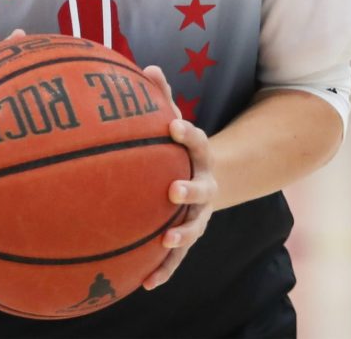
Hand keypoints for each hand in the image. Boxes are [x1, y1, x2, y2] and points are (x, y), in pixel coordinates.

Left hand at [138, 63, 215, 289]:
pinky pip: (177, 257)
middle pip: (201, 188)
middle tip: (173, 189)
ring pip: (193, 226)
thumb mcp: (175, 119)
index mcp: (201, 155)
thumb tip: (148, 67)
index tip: (173, 124)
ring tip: (165, 240)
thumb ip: (163, 96)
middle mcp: (205, 185)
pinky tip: (146, 284)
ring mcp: (199, 213)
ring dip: (181, 234)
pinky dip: (164, 270)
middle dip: (189, 188)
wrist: (205, 178)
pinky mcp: (187, 236)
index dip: (187, 133)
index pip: (199, 140)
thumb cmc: (177, 145)